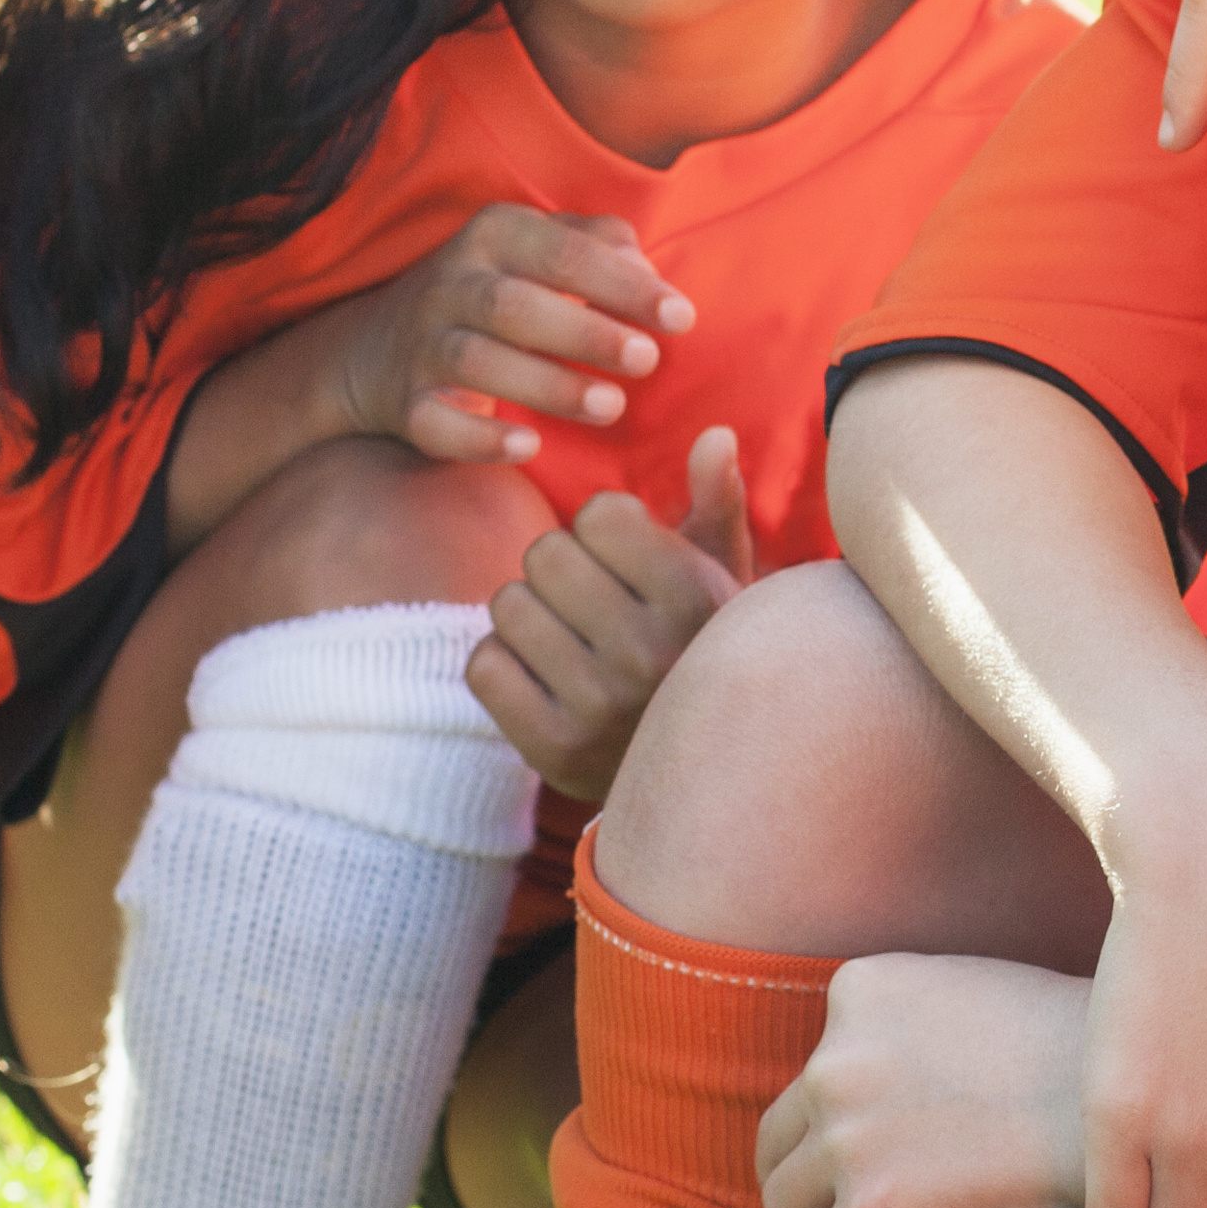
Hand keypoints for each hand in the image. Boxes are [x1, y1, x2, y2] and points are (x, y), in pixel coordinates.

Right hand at [325, 206, 694, 466]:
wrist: (375, 346)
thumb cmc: (493, 292)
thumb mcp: (538, 251)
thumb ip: (600, 248)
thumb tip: (651, 275)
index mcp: (493, 235)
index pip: (562, 252)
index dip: (623, 285)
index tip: (682, 318)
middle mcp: (451, 283)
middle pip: (515, 306)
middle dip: (586, 332)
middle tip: (647, 360)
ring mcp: (422, 345)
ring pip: (478, 362)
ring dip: (548, 385)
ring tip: (611, 406)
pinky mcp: (406, 404)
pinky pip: (436, 422)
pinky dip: (479, 438)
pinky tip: (530, 446)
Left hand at [473, 426, 758, 803]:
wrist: (702, 774)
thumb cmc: (700, 651)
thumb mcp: (723, 581)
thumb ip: (717, 505)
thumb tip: (713, 433)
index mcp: (694, 599)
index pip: (600, 513)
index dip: (604, 529)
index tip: (627, 565)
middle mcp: (649, 653)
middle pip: (545, 553)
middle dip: (561, 570)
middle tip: (591, 607)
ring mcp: (599, 707)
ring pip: (508, 606)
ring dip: (529, 616)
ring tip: (569, 643)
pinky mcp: (552, 749)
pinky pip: (484, 664)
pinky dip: (502, 665)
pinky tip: (544, 680)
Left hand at [758, 955, 1102, 1207]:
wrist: (1132, 1116)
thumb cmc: (1079, 1060)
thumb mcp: (969, 992)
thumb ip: (907, 1026)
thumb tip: (883, 1085)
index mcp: (859, 992)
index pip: (815, 1066)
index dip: (835, 1116)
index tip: (865, 1145)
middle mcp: (838, 1059)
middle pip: (782, 1137)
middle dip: (803, 1173)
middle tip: (829, 1206)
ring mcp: (850, 1138)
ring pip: (785, 1203)